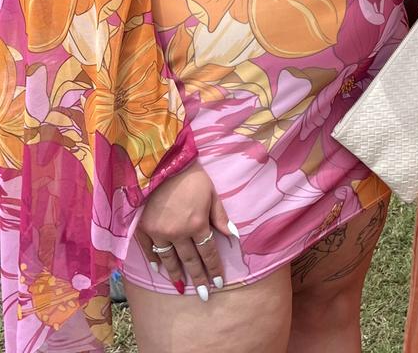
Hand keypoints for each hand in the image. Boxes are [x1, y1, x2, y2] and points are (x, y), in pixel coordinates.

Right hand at [134, 161, 239, 301]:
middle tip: (205, 295)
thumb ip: (220, 216)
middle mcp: (178, 233)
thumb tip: (233, 236)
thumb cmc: (190, 175)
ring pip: (169, 260)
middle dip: (199, 279)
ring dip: (177, 275)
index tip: (219, 282)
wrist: (161, 162)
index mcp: (197, 224)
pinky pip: (149, 250)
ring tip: (183, 288)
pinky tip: (160, 270)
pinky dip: (155, 261)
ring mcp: (159, 232)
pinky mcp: (143, 228)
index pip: (208, 252)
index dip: (214, 268)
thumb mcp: (211, 192)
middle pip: (190, 261)